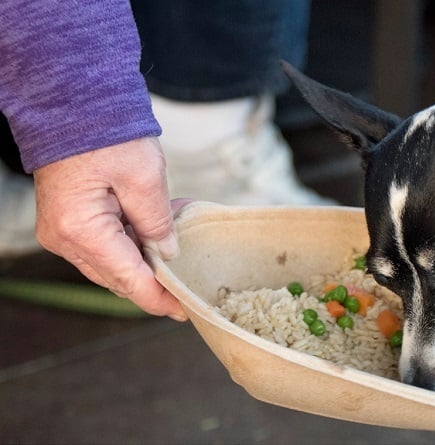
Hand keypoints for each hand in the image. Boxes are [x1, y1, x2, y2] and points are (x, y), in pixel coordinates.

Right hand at [33, 137, 188, 320]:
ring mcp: (62, 231)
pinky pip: (103, 246)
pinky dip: (131, 244)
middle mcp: (65, 238)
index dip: (159, 299)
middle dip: (154, 280)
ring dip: (144, 259)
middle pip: (118, 277)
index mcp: (83, 230)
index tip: (184, 310)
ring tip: (175, 239)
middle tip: (187, 276)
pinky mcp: (68, 221)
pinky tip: (154, 229)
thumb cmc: (106, 133)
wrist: (72, 105)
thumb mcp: (144, 177)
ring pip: (111, 264)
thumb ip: (157, 222)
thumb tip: (167, 253)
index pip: (128, 280)